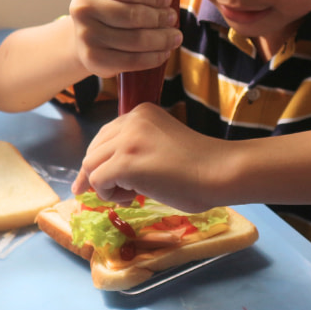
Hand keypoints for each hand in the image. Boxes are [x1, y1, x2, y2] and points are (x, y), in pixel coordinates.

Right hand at [69, 0, 182, 78]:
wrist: (84, 33)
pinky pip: (131, 60)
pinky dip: (153, 58)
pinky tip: (163, 53)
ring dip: (162, 39)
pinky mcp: (93, 59)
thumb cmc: (108, 4)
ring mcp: (86, 35)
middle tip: (173, 19)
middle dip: (160, 18)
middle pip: (134, 15)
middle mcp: (84, 8)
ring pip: (136, 40)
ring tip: (174, 37)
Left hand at [72, 103, 228, 212]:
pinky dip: (108, 194)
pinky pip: (98, 181)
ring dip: (105, 186)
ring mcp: (127, 140)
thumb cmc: (200, 165)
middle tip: (117, 194)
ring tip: (130, 195)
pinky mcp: (126, 162)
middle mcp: (131, 119)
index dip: (102, 160)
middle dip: (98, 174)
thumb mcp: (162, 143)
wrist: (219, 171)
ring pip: (91, 165)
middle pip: (94, 150)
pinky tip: (131, 197)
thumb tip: (106, 172)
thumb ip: (138, 147)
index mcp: (142, 111)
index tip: (101, 180)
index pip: (106, 135)